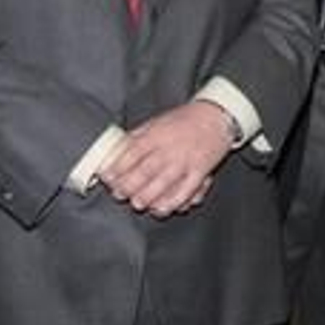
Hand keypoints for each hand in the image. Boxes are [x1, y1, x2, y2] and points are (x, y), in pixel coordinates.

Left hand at [99, 102, 232, 216]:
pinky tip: (162, 208)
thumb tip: (114, 153)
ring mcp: (186, 161)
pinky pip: (186, 191)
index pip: (132, 153)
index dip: (117, 168)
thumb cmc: (185, 119)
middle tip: (120, 194)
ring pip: (164, 184)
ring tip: (138, 203)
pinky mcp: (200, 172)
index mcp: (157, 134)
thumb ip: (136, 137)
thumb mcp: (156, 122)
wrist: (216, 116)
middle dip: (129, 186)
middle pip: (146, 171)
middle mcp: (171, 148)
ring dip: (148, 197)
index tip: (108, 178)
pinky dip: (173, 203)